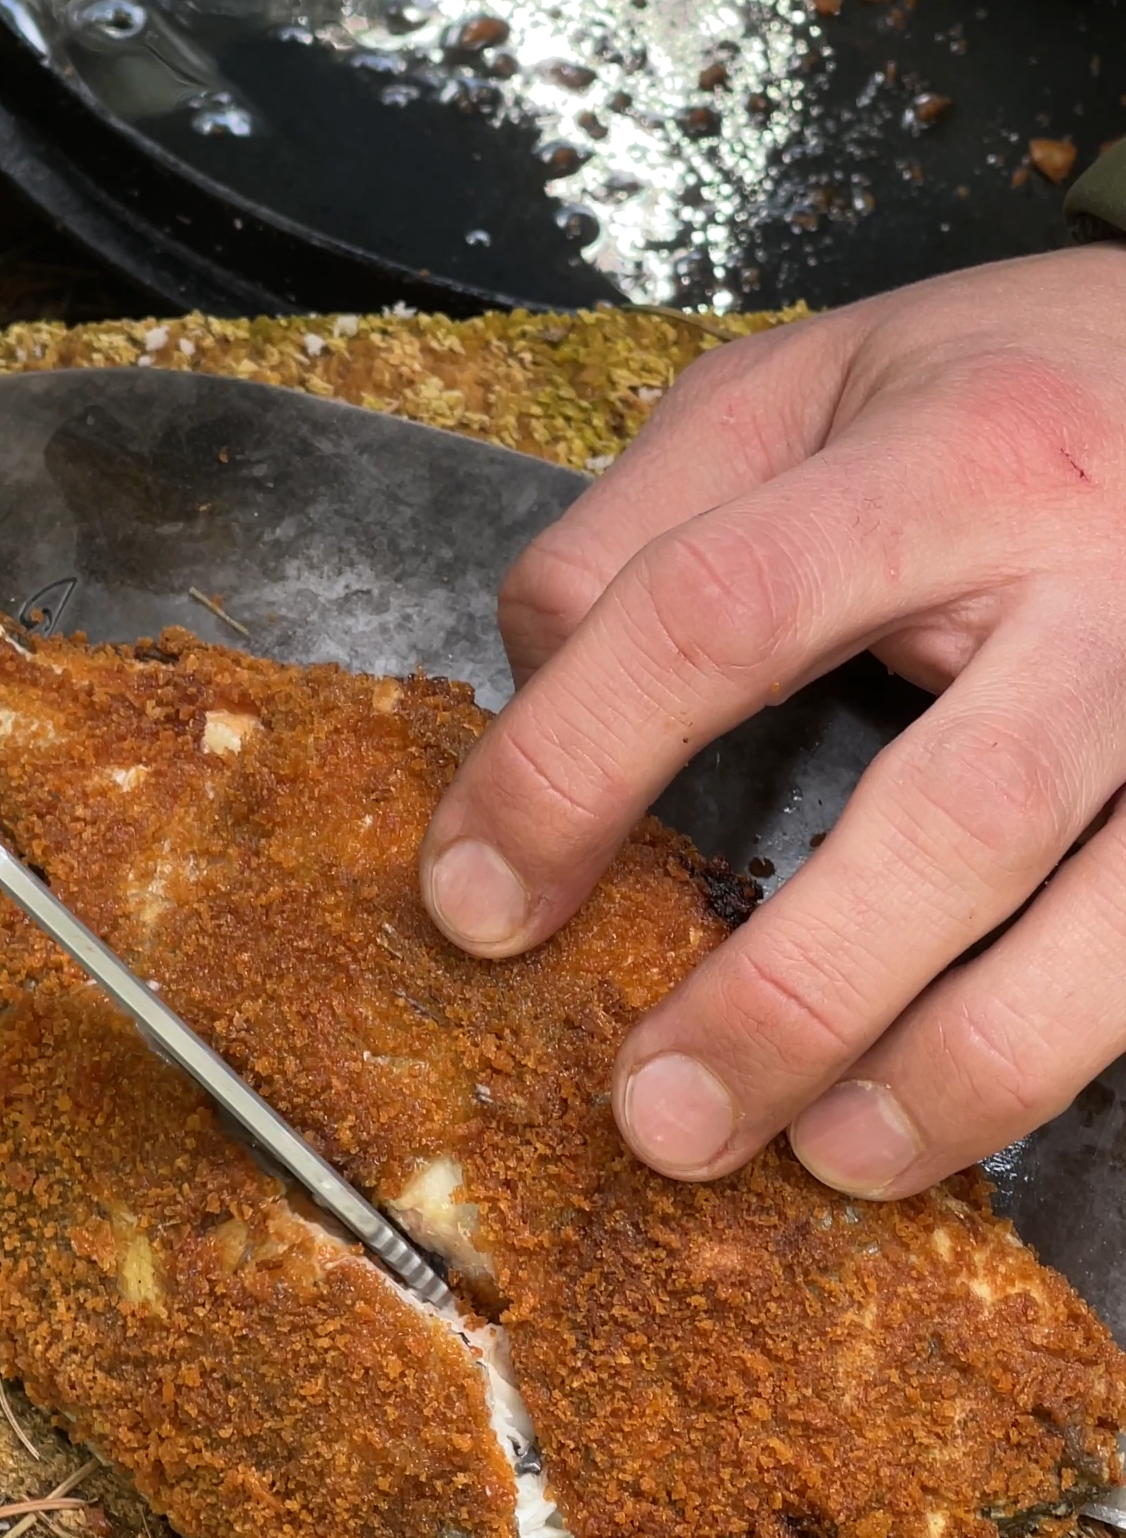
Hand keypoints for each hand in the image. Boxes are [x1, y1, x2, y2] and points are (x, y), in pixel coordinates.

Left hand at [421, 249, 1125, 1197]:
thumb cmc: (1011, 381)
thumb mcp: (807, 385)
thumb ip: (647, 518)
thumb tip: (534, 680)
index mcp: (949, 458)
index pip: (716, 613)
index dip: (571, 765)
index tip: (474, 894)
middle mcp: (1105, 583)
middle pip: (950, 815)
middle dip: (789, 991)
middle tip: (657, 1113)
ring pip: (1109, 923)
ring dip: (958, 1068)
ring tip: (825, 1157)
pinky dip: (1067, 1050)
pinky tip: (971, 1107)